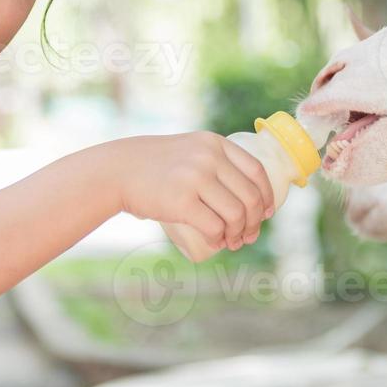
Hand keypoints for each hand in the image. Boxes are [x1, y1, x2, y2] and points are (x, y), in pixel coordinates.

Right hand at [108, 133, 275, 253]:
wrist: (119, 170)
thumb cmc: (157, 165)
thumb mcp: (190, 149)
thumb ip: (215, 159)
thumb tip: (248, 191)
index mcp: (215, 143)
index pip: (256, 171)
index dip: (267, 195)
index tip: (267, 212)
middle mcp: (209, 157)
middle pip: (249, 197)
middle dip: (254, 222)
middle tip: (247, 236)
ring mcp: (195, 178)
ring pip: (235, 214)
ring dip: (238, 234)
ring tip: (231, 242)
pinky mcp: (181, 201)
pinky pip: (214, 227)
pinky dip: (219, 239)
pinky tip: (217, 243)